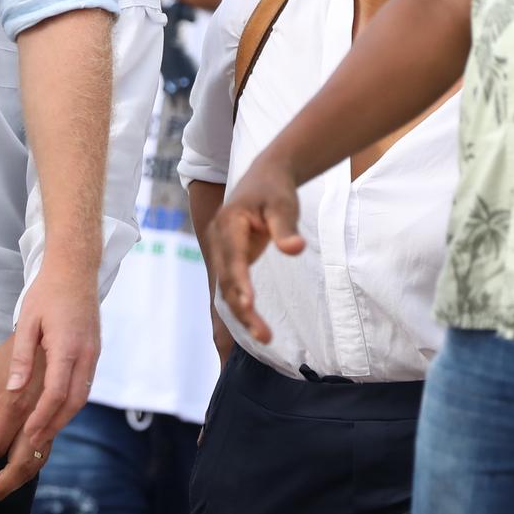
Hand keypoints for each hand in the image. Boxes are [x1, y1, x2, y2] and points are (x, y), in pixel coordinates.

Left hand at [0, 263, 100, 471]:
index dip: (43, 418)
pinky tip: (56, 409)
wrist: (76, 270)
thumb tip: (13, 390)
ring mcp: (94, 354)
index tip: (29, 436)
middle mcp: (86, 355)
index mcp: (67, 347)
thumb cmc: (47, 293)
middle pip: (73, 402)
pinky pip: (85, 385)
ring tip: (44, 432)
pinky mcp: (95, 352)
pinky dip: (71, 402)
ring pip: (82, 396)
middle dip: (54, 425)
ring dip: (63, 416)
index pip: (56, 393)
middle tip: (35, 445)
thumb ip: (21, 358)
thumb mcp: (27, 322)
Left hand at [0, 335, 49, 508]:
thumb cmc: (17, 343)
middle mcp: (40, 413)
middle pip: (23, 463)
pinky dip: (31, 464)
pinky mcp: (63, 413)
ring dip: (17, 480)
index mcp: (18, 401)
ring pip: (40, 459)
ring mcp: (55, 415)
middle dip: (1, 486)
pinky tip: (14, 469)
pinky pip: (49, 446)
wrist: (61, 315)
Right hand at [209, 153, 305, 345]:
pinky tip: (255, 324)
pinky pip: (232, 285)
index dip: (240, 281)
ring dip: (242, 312)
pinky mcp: (229, 258)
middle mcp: (219, 238)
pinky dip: (242, 304)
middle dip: (243, 308)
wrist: (264, 177)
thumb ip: (286, 228)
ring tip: (264, 336)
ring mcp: (221, 249)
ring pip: (227, 287)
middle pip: (227, 279)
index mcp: (229, 222)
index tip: (250, 303)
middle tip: (264, 336)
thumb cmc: (275, 190)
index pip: (233, 257)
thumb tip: (295, 249)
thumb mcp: (284, 205)